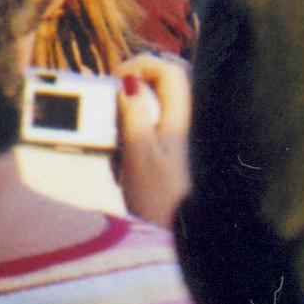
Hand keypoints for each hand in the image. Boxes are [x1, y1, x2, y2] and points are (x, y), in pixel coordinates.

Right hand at [113, 53, 193, 228]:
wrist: (179, 238)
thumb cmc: (162, 200)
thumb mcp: (139, 154)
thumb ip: (133, 114)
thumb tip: (127, 83)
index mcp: (183, 119)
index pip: (171, 71)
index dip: (143, 64)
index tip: (118, 77)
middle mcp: (187, 125)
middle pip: (171, 82)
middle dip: (142, 80)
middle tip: (116, 92)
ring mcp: (183, 140)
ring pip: (163, 104)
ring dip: (138, 108)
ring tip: (118, 129)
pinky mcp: (175, 156)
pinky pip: (157, 129)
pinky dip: (139, 132)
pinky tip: (125, 157)